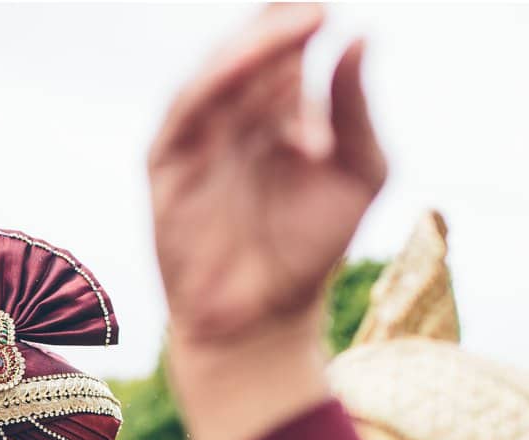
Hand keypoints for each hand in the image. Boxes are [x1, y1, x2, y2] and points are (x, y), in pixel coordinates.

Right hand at [149, 4, 384, 345]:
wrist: (264, 318)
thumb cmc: (312, 249)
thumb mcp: (360, 175)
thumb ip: (356, 111)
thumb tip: (360, 37)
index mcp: (277, 106)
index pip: (284, 40)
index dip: (299, 13)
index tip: (330, 3)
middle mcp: (234, 113)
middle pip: (247, 45)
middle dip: (279, 19)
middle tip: (319, 5)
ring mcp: (198, 137)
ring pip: (216, 71)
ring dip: (257, 44)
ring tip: (303, 21)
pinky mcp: (167, 166)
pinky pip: (187, 112)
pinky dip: (220, 84)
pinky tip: (263, 71)